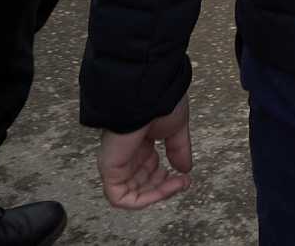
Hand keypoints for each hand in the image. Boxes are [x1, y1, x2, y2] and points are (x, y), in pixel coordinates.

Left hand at [99, 95, 193, 209]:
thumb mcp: (175, 128)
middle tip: (181, 182)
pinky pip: (120, 197)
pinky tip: (162, 191)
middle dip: (164, 186)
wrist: (148, 94)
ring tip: (176, 184)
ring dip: (157, 194)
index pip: (149, 169)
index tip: (185, 177)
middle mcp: (127, 153)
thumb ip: (178, 150)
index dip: (167, 177)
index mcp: (139, 142)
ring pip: (132, 193)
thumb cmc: (160, 103)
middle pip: (142, 183)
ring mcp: (117, 162)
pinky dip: (142, 200)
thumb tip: (185, 169)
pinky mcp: (109, 170)